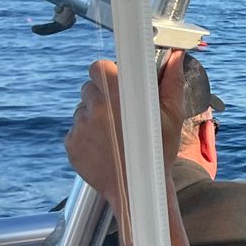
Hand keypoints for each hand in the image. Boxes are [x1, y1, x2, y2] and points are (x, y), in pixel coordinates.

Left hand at [64, 53, 187, 208]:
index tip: (119, 84)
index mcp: (119, 96)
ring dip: (94, 115)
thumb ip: (171, 82)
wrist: (139, 189)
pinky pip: (75, 130)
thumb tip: (175, 56)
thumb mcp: (173, 116)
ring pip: (81, 109)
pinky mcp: (70, 143)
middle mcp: (95, 108)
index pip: (100, 67)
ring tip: (115, 134)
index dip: (109, 74)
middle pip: (89, 88)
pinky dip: (86, 135)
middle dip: (102, 95)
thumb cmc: (159, 152)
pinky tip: (104, 146)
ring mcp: (80, 127)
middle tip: (120, 113)